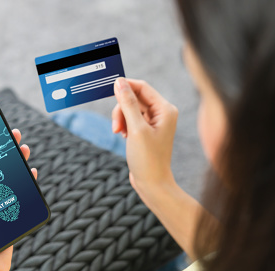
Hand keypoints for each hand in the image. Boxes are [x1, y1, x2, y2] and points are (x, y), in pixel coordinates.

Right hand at [112, 77, 178, 206]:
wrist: (152, 183)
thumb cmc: (148, 159)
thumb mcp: (136, 129)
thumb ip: (127, 104)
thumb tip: (120, 83)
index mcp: (165, 109)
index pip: (142, 87)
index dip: (125, 87)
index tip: (109, 90)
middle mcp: (162, 113)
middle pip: (135, 98)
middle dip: (121, 109)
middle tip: (116, 126)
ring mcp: (155, 122)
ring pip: (131, 109)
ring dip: (121, 118)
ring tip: (119, 133)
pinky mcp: (146, 130)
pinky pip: (131, 119)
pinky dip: (124, 125)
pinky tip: (123, 136)